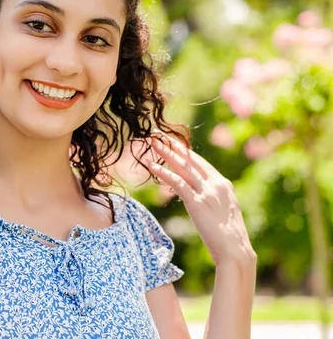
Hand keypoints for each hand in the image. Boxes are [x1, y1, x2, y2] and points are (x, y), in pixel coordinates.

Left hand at [148, 133, 255, 267]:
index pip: (201, 163)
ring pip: (182, 167)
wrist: (236, 252)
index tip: (174, 143)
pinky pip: (177, 183)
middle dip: (173, 146)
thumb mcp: (224, 212)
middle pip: (190, 160)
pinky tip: (152, 166)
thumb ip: (212, 200)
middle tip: (158, 135)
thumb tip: (198, 198)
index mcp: (224, 185)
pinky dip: (164, 173)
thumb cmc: (230, 239)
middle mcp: (216, 184)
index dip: (186, 152)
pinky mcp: (197, 203)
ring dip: (165, 153)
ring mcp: (207, 192)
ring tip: (152, 143)